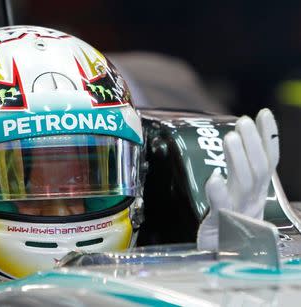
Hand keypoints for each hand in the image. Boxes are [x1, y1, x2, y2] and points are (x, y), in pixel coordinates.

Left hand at [197, 108, 279, 250]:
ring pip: (243, 183)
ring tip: (230, 137)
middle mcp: (253, 200)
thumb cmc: (230, 221)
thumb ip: (241, 170)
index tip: (264, 113)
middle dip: (253, 143)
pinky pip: (222, 208)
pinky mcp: (221, 224)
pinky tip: (214, 177)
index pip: (268, 160)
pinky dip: (218, 192)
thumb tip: (240, 139)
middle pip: (258, 169)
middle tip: (243, 120)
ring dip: (238, 159)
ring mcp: (239, 212)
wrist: (223, 256)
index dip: (268, 137)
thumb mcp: (240, 193)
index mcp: (259, 191)